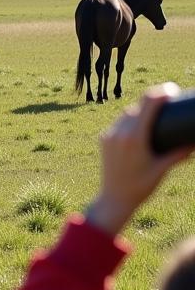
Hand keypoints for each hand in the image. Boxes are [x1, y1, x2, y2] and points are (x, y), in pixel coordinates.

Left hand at [86, 84, 191, 234]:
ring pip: (126, 113)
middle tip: (168, 99)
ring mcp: (109, 135)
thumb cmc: (140, 187)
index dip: (160, 92)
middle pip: (138, 106)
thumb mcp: (163, 169)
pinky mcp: (104, 140)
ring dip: (140, 109)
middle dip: (152, 99)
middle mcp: (119, 133)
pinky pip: (118, 123)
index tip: (172, 90)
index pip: (148, 104)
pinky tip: (139, 122)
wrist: (113, 199)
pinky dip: (130, 120)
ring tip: (155, 110)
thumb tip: (194, 142)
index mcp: (134, 137)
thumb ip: (179, 154)